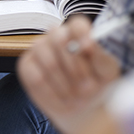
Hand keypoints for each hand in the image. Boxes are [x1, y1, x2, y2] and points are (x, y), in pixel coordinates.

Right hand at [17, 15, 120, 133]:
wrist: (84, 108)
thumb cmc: (97, 84)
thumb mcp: (107, 72)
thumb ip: (101, 56)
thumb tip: (90, 44)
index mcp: (78, 32)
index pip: (76, 24)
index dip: (82, 34)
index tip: (89, 50)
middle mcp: (56, 35)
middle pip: (58, 38)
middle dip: (75, 67)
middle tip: (87, 86)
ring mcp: (39, 49)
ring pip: (48, 62)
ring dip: (65, 84)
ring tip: (75, 95)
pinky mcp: (26, 65)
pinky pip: (36, 77)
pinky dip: (52, 93)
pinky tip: (61, 98)